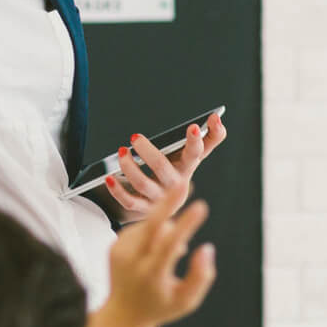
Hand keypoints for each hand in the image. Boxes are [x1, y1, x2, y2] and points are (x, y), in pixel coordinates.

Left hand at [99, 181, 216, 326]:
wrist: (122, 314)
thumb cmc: (159, 307)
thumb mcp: (186, 301)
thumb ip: (201, 276)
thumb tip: (207, 248)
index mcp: (151, 275)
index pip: (169, 245)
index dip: (186, 224)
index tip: (201, 207)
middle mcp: (131, 262)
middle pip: (151, 224)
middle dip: (169, 201)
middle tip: (184, 183)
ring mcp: (119, 252)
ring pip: (149, 225)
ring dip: (167, 228)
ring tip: (174, 251)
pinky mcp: (114, 245)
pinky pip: (140, 228)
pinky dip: (154, 232)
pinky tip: (157, 249)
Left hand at [108, 112, 227, 220]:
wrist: (168, 205)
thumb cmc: (179, 171)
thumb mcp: (194, 156)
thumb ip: (210, 137)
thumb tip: (217, 117)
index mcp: (187, 168)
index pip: (195, 154)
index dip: (195, 142)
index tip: (194, 127)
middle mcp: (175, 185)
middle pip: (162, 168)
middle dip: (149, 153)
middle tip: (135, 137)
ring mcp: (159, 198)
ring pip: (143, 184)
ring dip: (130, 168)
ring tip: (121, 152)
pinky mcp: (144, 209)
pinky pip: (129, 201)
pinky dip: (118, 190)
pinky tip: (109, 177)